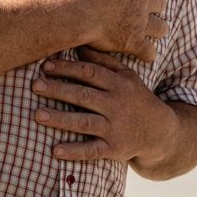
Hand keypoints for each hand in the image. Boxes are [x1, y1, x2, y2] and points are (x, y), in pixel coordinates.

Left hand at [32, 50, 174, 164]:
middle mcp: (117, 105)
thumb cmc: (136, 99)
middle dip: (59, 90)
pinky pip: (92, 151)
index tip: (45, 66)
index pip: (90, 73)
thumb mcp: (127, 77)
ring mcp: (116, 128)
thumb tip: (80, 44)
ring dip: (60, 119)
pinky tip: (55, 150)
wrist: (161, 132)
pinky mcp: (115, 149)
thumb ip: (104, 62)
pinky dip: (74, 151)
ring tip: (37, 115)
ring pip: (85, 122)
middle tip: (35, 86)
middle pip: (84, 95)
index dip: (67, 68)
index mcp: (119, 84)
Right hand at [71, 0, 167, 61]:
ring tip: (152, 30)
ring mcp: (141, 23)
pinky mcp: (134, 42)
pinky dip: (148, 54)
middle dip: (156, 4)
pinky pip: (149, 52)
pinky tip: (145, 54)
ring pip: (161, 27)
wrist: (81, 12)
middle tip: (146, 7)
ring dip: (158, 28)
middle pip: (161, 2)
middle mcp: (143, 2)